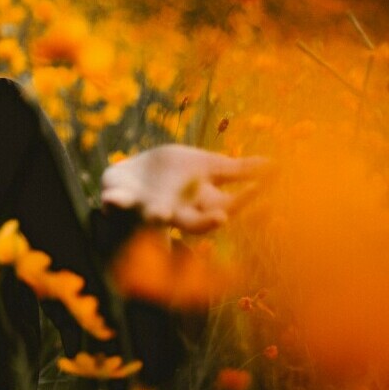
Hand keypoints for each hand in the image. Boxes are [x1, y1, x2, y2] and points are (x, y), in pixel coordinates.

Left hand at [100, 145, 267, 232]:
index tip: (267, 195)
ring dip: (157, 216)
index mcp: (200, 204)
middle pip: (195, 224)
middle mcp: (176, 213)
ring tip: (160, 214)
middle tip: (221, 218)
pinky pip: (116, 203)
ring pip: (154, 218)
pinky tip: (109, 201)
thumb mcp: (208, 167)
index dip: (247, 202)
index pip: (229, 208)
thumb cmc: (174, 173)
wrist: (133, 172)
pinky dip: (114, 202)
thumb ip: (238, 170)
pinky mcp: (121, 198)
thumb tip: (280, 165)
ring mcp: (146, 208)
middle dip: (207, 223)